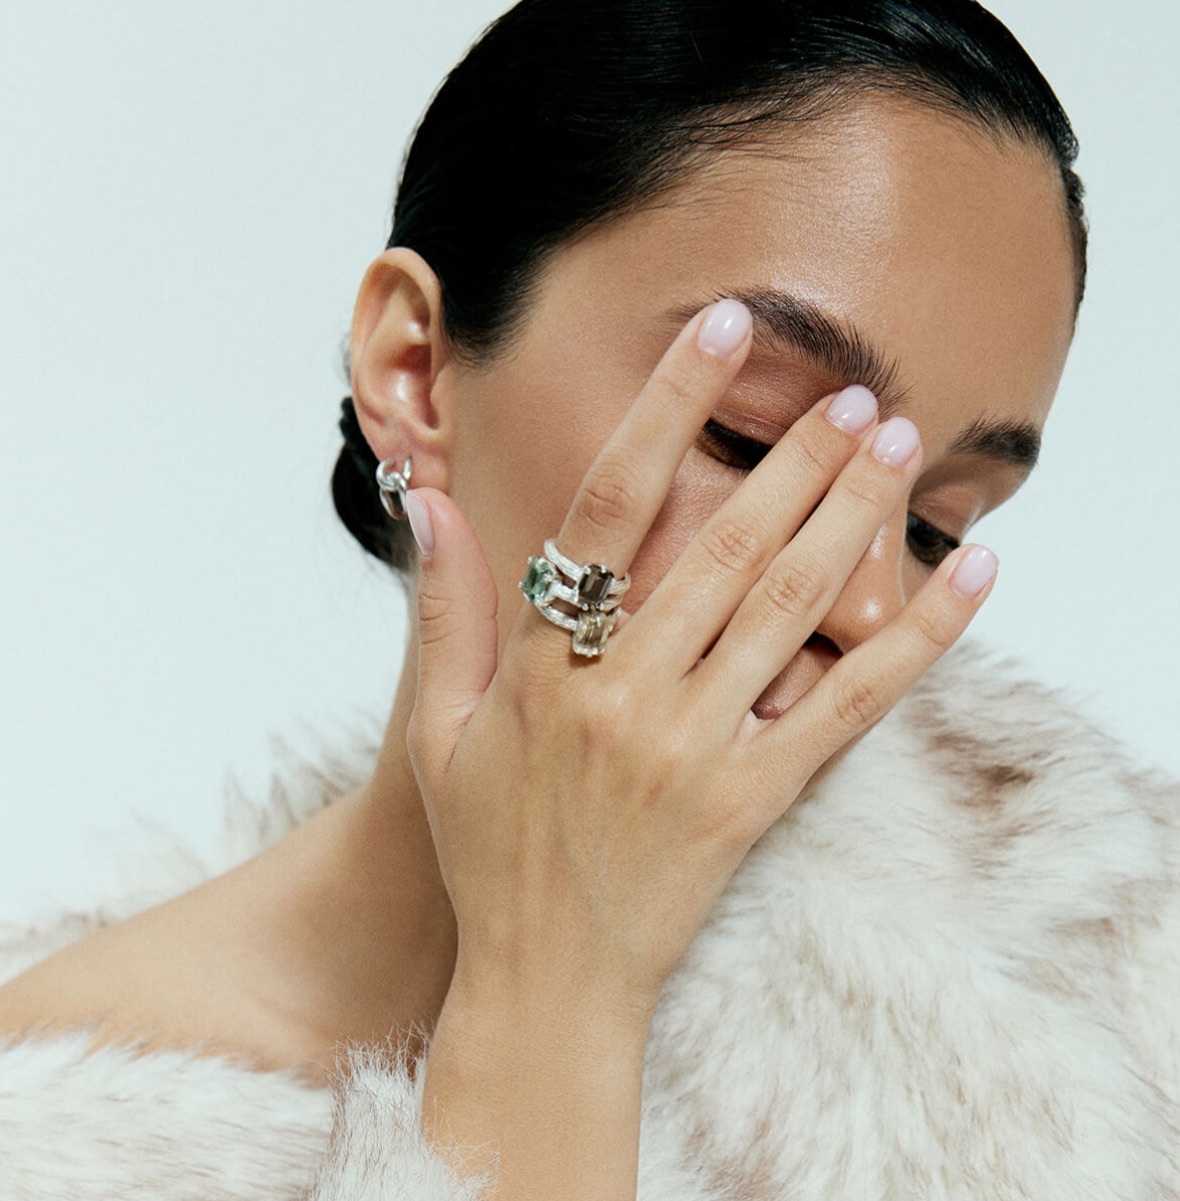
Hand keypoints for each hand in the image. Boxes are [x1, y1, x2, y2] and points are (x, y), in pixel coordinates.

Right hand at [405, 299, 994, 1195]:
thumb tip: (425, 499)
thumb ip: (443, 608)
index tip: (721, 333)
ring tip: (897, 445)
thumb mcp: (440, 728)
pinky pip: (844, 706)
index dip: (667, 412)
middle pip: (723, 549)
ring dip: (849, 518)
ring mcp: (696, 751)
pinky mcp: (755, 800)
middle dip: (794, 458)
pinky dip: (912, 639)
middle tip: (853, 389)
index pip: (608, 511)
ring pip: (786, 609)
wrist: (546, 979)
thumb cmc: (488, 848)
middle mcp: (625, 699)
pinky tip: (969, 580)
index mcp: (546, 669)